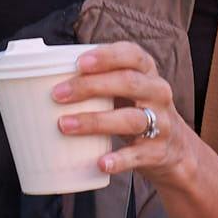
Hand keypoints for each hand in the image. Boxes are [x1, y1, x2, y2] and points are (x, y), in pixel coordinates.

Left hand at [54, 41, 199, 195]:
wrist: (175, 149)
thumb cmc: (135, 110)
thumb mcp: (125, 89)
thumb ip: (98, 79)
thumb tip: (42, 77)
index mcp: (147, 72)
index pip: (131, 55)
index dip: (106, 56)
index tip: (79, 62)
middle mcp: (157, 93)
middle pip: (128, 83)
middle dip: (90, 86)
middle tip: (57, 94)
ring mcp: (161, 122)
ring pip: (130, 119)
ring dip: (95, 121)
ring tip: (65, 125)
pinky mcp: (157, 151)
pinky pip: (138, 155)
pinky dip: (118, 159)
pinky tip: (100, 163)